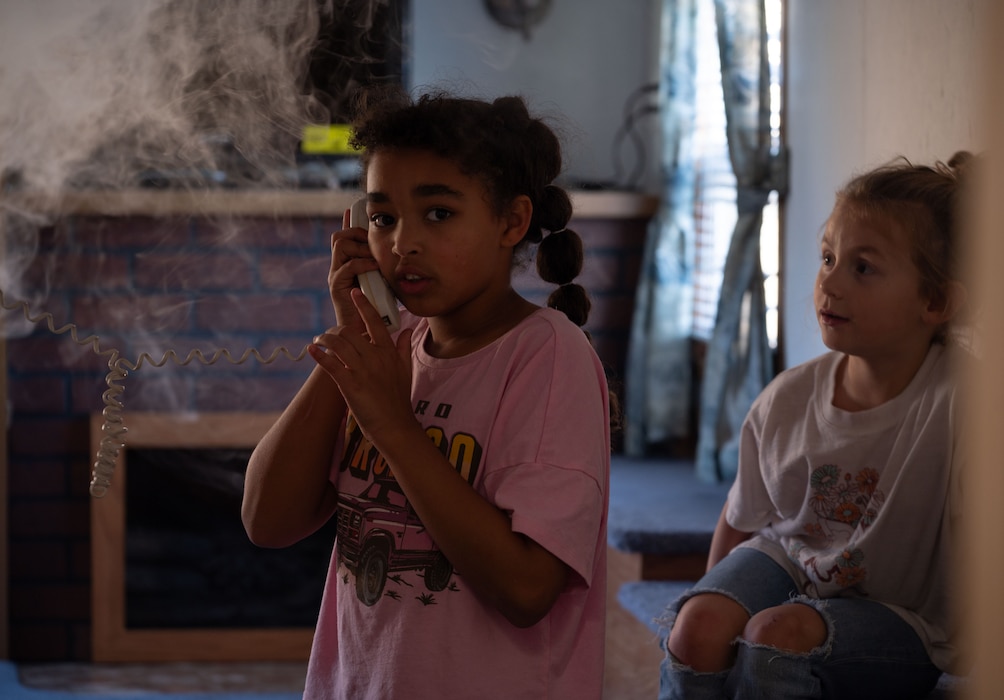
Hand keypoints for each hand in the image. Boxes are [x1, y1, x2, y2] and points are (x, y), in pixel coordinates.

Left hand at [308, 288, 416, 445]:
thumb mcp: (406, 371)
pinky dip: (319, 356)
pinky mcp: (350, 385)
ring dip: (324, 340)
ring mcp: (362, 371)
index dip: (365, 306)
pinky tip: (312, 350)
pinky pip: (330, 365)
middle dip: (335, 330)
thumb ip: (404, 348)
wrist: (395, 426)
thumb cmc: (399, 400)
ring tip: (318, 341)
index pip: (376, 322)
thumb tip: (407, 330)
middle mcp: (375, 358)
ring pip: (338, 344)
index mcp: (388, 353)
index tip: (356, 292)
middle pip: (351, 332)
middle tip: (327, 335)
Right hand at [328, 207, 380, 328]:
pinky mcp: (336, 286)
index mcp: (348, 263)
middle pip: (340, 236)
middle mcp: (339, 266)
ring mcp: (336, 275)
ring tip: (375, 259)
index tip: (356, 209)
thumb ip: (385, 267)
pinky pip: (346, 266)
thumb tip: (399, 252)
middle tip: (374, 244)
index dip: (350, 221)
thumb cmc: (377, 310)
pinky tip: (374, 269)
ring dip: (361, 248)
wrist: (365, 334)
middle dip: (358, 234)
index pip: (346, 236)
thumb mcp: (384, 282)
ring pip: (341, 245)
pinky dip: (362, 264)